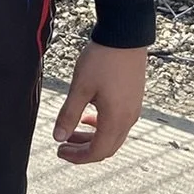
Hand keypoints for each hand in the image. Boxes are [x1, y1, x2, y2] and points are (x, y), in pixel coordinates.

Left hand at [52, 41, 147, 165]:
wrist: (125, 36)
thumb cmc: (103, 60)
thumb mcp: (80, 88)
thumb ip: (69, 114)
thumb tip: (59, 137)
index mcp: (116, 120)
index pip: (97, 152)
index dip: (78, 157)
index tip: (60, 152)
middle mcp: (129, 119)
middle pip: (107, 148)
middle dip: (84, 151)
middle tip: (64, 146)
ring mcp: (133, 109)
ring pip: (113, 136)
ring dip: (92, 138)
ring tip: (73, 131)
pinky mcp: (134, 99)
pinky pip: (118, 123)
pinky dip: (102, 127)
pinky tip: (89, 116)